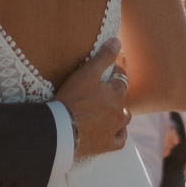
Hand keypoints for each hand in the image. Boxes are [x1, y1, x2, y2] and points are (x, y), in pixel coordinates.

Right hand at [55, 39, 128, 161]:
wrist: (62, 130)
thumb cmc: (73, 99)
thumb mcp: (86, 73)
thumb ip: (103, 57)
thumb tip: (117, 41)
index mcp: (117, 93)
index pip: (120, 78)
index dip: (113, 73)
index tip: (106, 71)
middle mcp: (120, 111)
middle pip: (122, 98)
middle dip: (115, 93)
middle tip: (101, 90)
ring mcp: (115, 129)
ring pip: (124, 118)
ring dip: (118, 112)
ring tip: (107, 109)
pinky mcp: (107, 145)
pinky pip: (120, 139)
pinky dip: (118, 134)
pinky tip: (113, 131)